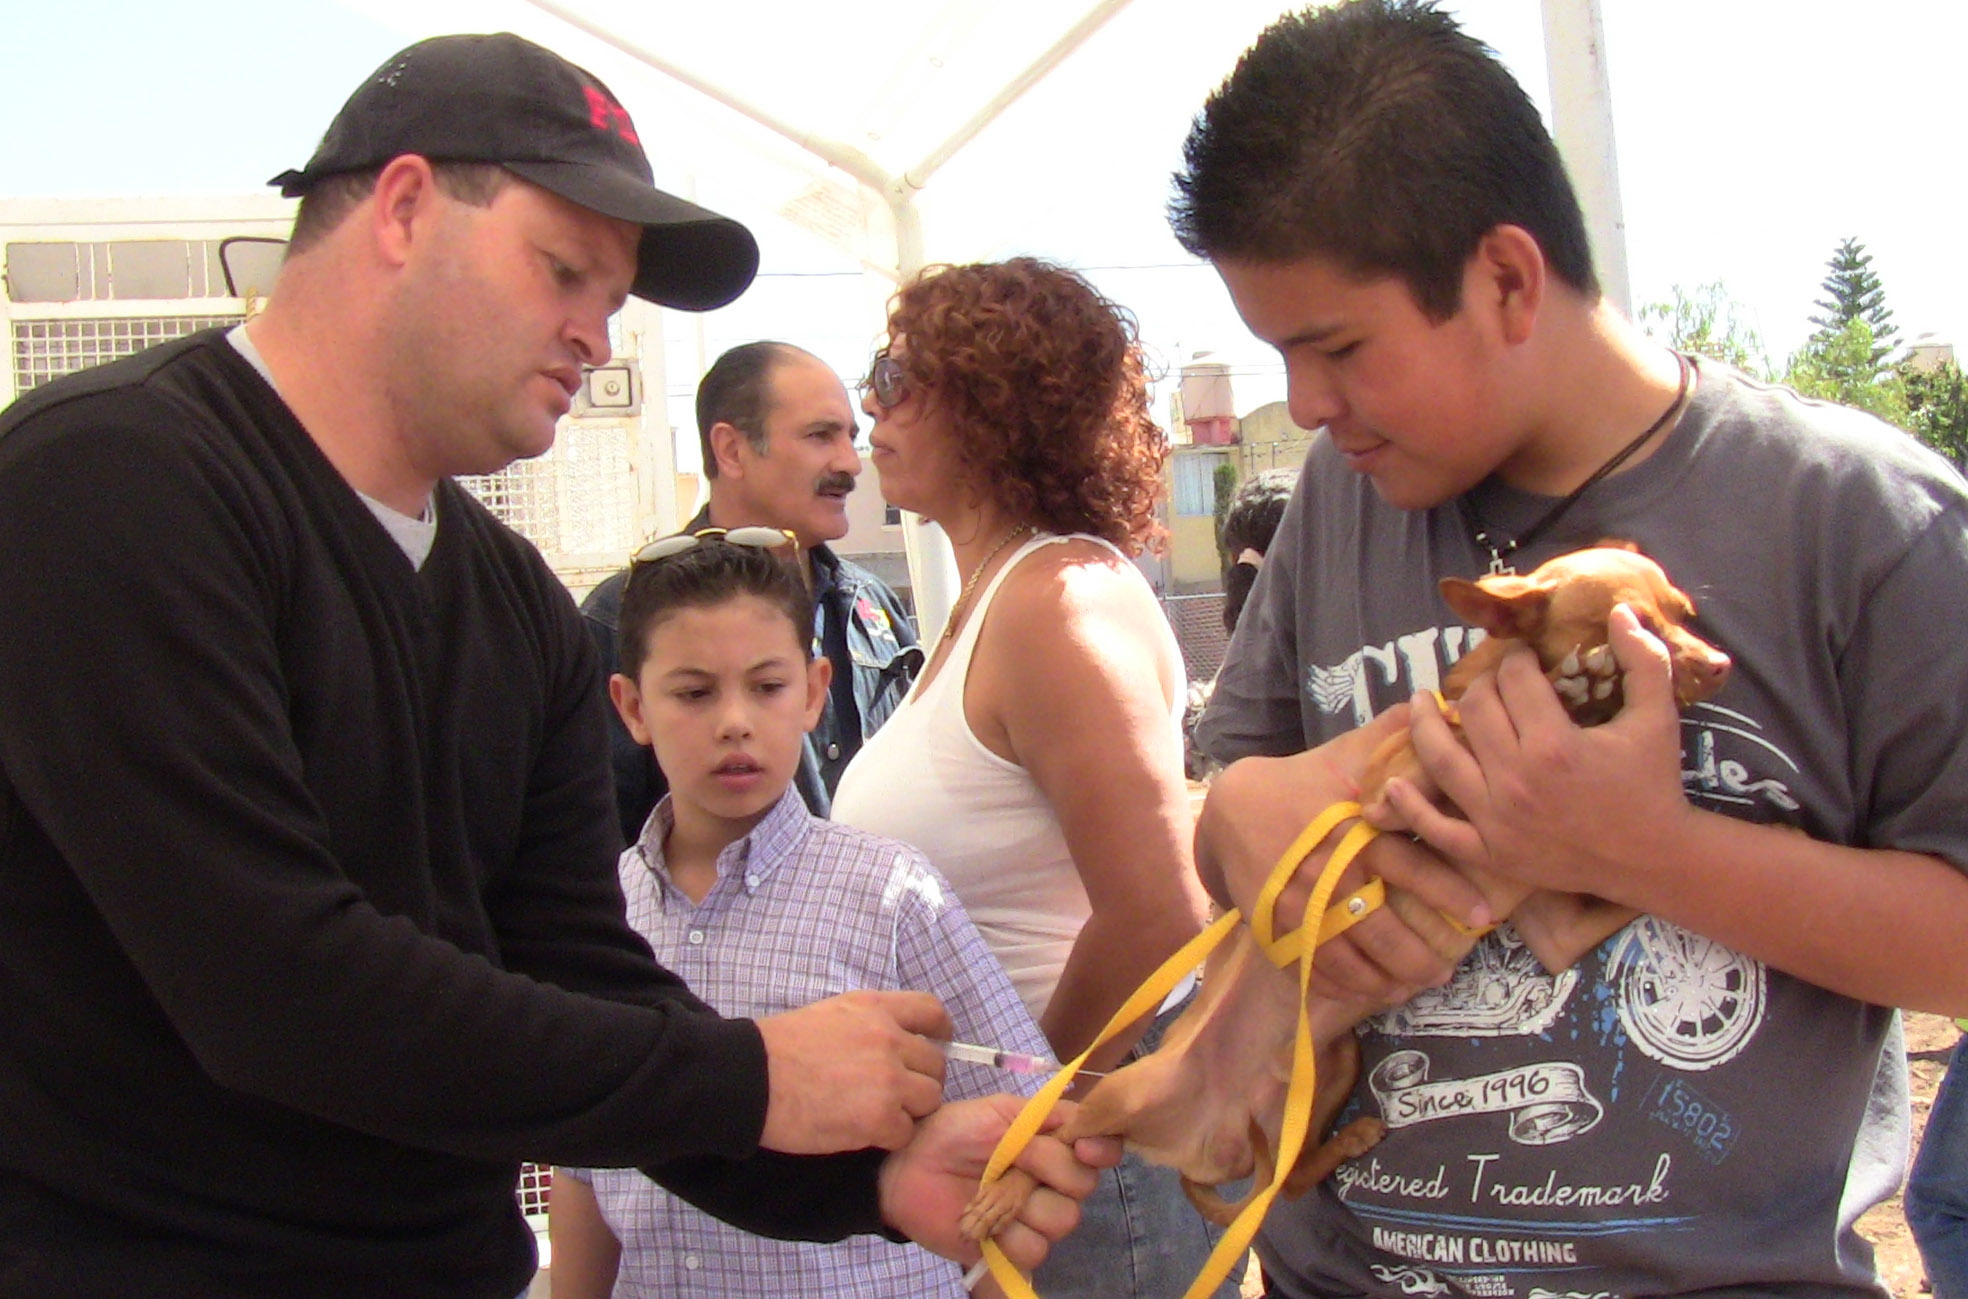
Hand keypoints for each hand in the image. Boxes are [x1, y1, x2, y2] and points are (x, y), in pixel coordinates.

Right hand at [755, 990, 950, 1152]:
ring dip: (909, 1111)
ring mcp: (888, 1079)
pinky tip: (861, 1132)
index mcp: (875, 1008)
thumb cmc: (778, 1049)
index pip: (932, 1012)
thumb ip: (868, 1024)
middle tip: (896, 1095)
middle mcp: (889, 1039)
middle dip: (921, 1081)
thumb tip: (893, 1042)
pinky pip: (906, 1132)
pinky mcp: (880, 1118)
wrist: (749, 1079)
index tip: (937, 1044)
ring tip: (877, 1115)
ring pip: (930, 1100)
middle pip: (936, 1065)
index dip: (940, 1033)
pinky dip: (888, 1137)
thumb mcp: (829, 1013)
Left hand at [878, 1094, 1121, 1269]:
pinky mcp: (1013, 1248)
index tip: (1082, 1147)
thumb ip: (1042, 1114)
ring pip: (1062, 1220)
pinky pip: (1033, 1250)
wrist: (908, 1168)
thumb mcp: (997, 1110)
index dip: (1101, 1149)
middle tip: (1011, 1161)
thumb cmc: (951, 1132)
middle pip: (1083, 1186)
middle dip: (1048, 1171)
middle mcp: (1052, 1181)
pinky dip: (1006, 1235)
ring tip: (988, 1193)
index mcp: (1052, 1143)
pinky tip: (982, 1221)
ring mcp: (1034, 1217)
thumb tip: (1083, 1120)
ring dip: (1023, 1205)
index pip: (1100, 1149)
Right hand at [1196, 710, 1489, 1005]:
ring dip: (1387, 979)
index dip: (1449, 892)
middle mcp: (1331, 873)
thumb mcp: (1346, 754)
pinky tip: (1368, 992)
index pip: (1411, 865)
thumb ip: (1393, 735)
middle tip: (1446, 970)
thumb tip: (1439, 705)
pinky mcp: (1279, 928)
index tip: (1484, 915)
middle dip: (1421, 956)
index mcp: (1357, 830)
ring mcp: (1301, 907)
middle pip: (1383, 928)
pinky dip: (1345, 986)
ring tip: (1414, 984)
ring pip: (1352, 958)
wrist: (1231, 808)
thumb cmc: (1303, 781)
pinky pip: (1316, 969)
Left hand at [1382, 603, 1694, 900]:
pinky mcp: (1490, 852)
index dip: (1515, 659)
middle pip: (1474, 709)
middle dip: (1479, 684)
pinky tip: (1394, 783)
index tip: (1520, 658)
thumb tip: (1619, 610)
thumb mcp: (1658, 718)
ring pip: (1440, 758)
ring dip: (1424, 725)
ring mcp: (1496, 818)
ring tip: (1421, 703)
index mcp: (1553, 743)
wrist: (1655, 860)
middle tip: (1488, 681)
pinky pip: (1436, 829)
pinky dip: (1411, 806)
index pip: (1512, 679)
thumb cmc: (1654, 785)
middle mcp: (1515, 778)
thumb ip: (1643, 659)